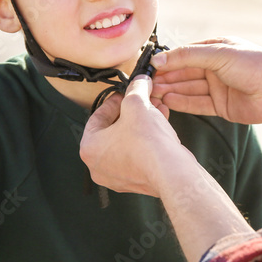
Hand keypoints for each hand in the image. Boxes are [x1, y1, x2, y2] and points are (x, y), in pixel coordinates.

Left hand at [80, 76, 185, 196]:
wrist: (171, 172)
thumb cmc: (147, 143)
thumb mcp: (137, 104)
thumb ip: (135, 88)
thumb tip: (139, 80)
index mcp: (89, 148)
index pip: (96, 118)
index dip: (113, 101)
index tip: (125, 95)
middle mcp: (99, 166)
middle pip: (113, 130)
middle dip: (131, 112)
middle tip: (142, 101)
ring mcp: (117, 177)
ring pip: (127, 142)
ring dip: (141, 124)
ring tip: (156, 110)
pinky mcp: (136, 181)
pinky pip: (138, 155)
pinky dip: (147, 140)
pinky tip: (161, 125)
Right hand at [151, 38, 261, 124]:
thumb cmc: (255, 66)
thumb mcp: (219, 54)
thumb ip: (187, 57)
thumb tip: (160, 59)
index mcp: (216, 50)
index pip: (185, 55)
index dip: (167, 61)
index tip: (150, 67)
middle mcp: (216, 68)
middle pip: (184, 73)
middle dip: (166, 78)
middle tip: (146, 84)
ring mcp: (218, 88)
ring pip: (189, 89)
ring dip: (171, 90)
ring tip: (152, 93)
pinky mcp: (221, 106)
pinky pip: (197, 104)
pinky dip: (182, 102)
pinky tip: (168, 100)